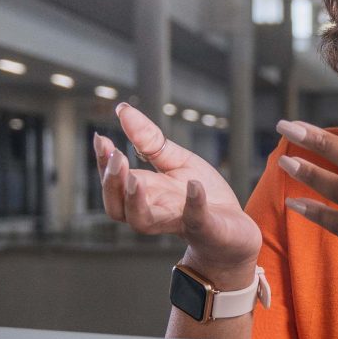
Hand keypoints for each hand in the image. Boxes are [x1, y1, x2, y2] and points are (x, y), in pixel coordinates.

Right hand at [95, 101, 260, 278]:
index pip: (113, 182)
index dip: (102, 163)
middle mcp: (153, 211)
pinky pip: (196, 220)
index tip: (101, 139)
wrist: (236, 229)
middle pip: (116, 207)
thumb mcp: (175, 160)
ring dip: (135, 201)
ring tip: (135, 179)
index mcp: (145, 193)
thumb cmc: (202, 195)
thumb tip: (122, 109)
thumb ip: (149, 140)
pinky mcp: (205, 229)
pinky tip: (194, 185)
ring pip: (142, 221)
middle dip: (112, 183)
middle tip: (116, 157)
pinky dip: (193, 204)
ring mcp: (178, 222)